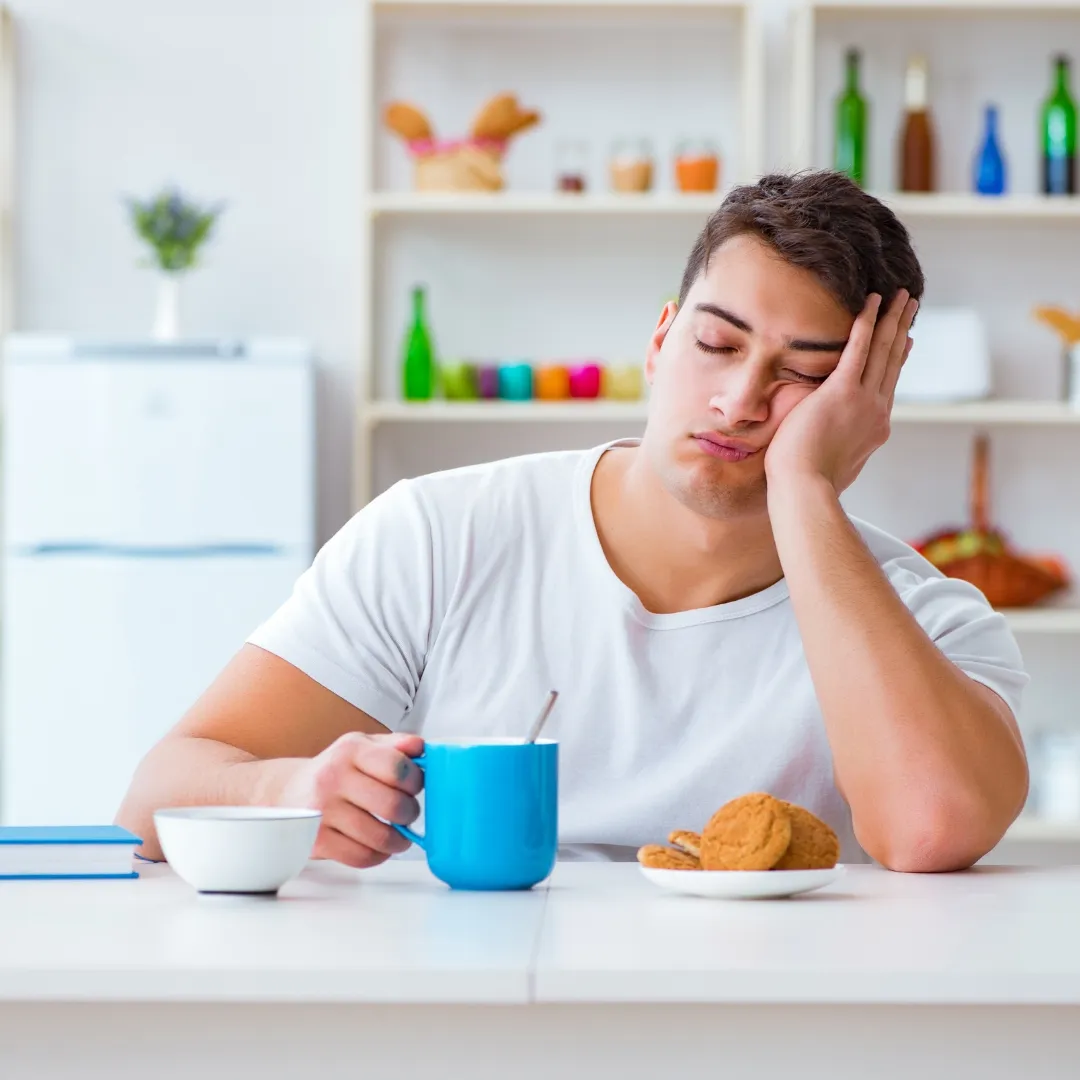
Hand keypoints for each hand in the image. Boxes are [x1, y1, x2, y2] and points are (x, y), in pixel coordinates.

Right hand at [277, 731, 423, 868]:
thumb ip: (395, 745)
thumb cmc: (334, 769)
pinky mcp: (316, 840)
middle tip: (408, 813)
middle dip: (410, 813)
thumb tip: (420, 747)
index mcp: (350, 751)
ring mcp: (322, 811)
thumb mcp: (362, 746)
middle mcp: (333, 778)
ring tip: (398, 834)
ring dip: (398, 840)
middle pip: (392, 805)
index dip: (415, 780)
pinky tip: (378, 846)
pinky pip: (361, 857)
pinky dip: (377, 856)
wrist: (288, 792)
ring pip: (379, 836)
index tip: (415, 786)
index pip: (396, 767)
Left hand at [764, 290, 917, 494]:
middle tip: (911, 305)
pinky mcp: (842, 393)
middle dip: (902, 329)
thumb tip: (837, 450)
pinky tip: (871, 302)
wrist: (805, 489)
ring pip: (884, 350)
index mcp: (875, 428)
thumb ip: (843, 449)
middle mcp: (877, 412)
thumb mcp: (837, 465)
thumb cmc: (810, 484)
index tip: (907, 340)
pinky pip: (858, 350)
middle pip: (894, 361)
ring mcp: (863, 401)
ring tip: (901, 295)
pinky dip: (866, 323)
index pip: (889, 384)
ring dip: (892, 318)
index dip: (899, 358)